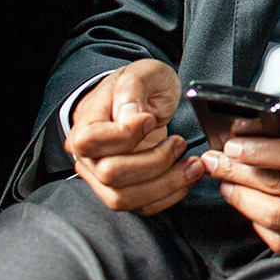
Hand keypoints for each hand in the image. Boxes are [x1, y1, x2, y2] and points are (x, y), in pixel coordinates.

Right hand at [65, 59, 203, 216]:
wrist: (145, 99)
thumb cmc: (141, 86)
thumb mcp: (142, 72)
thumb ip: (133, 89)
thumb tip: (129, 116)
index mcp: (86, 123)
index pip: (90, 141)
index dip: (123, 135)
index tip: (149, 120)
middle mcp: (89, 156)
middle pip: (111, 174)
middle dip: (154, 162)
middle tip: (179, 142)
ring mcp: (104, 177)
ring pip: (126, 197)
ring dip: (166, 184)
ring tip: (192, 164)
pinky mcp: (125, 190)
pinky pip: (143, 206)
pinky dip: (170, 195)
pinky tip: (187, 176)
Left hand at [203, 137, 279, 261]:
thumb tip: (271, 145)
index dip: (258, 151)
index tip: (231, 143)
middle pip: (279, 185)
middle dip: (238, 172)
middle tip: (212, 162)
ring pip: (276, 217)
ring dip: (243, 201)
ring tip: (227, 186)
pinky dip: (263, 228)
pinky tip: (252, 214)